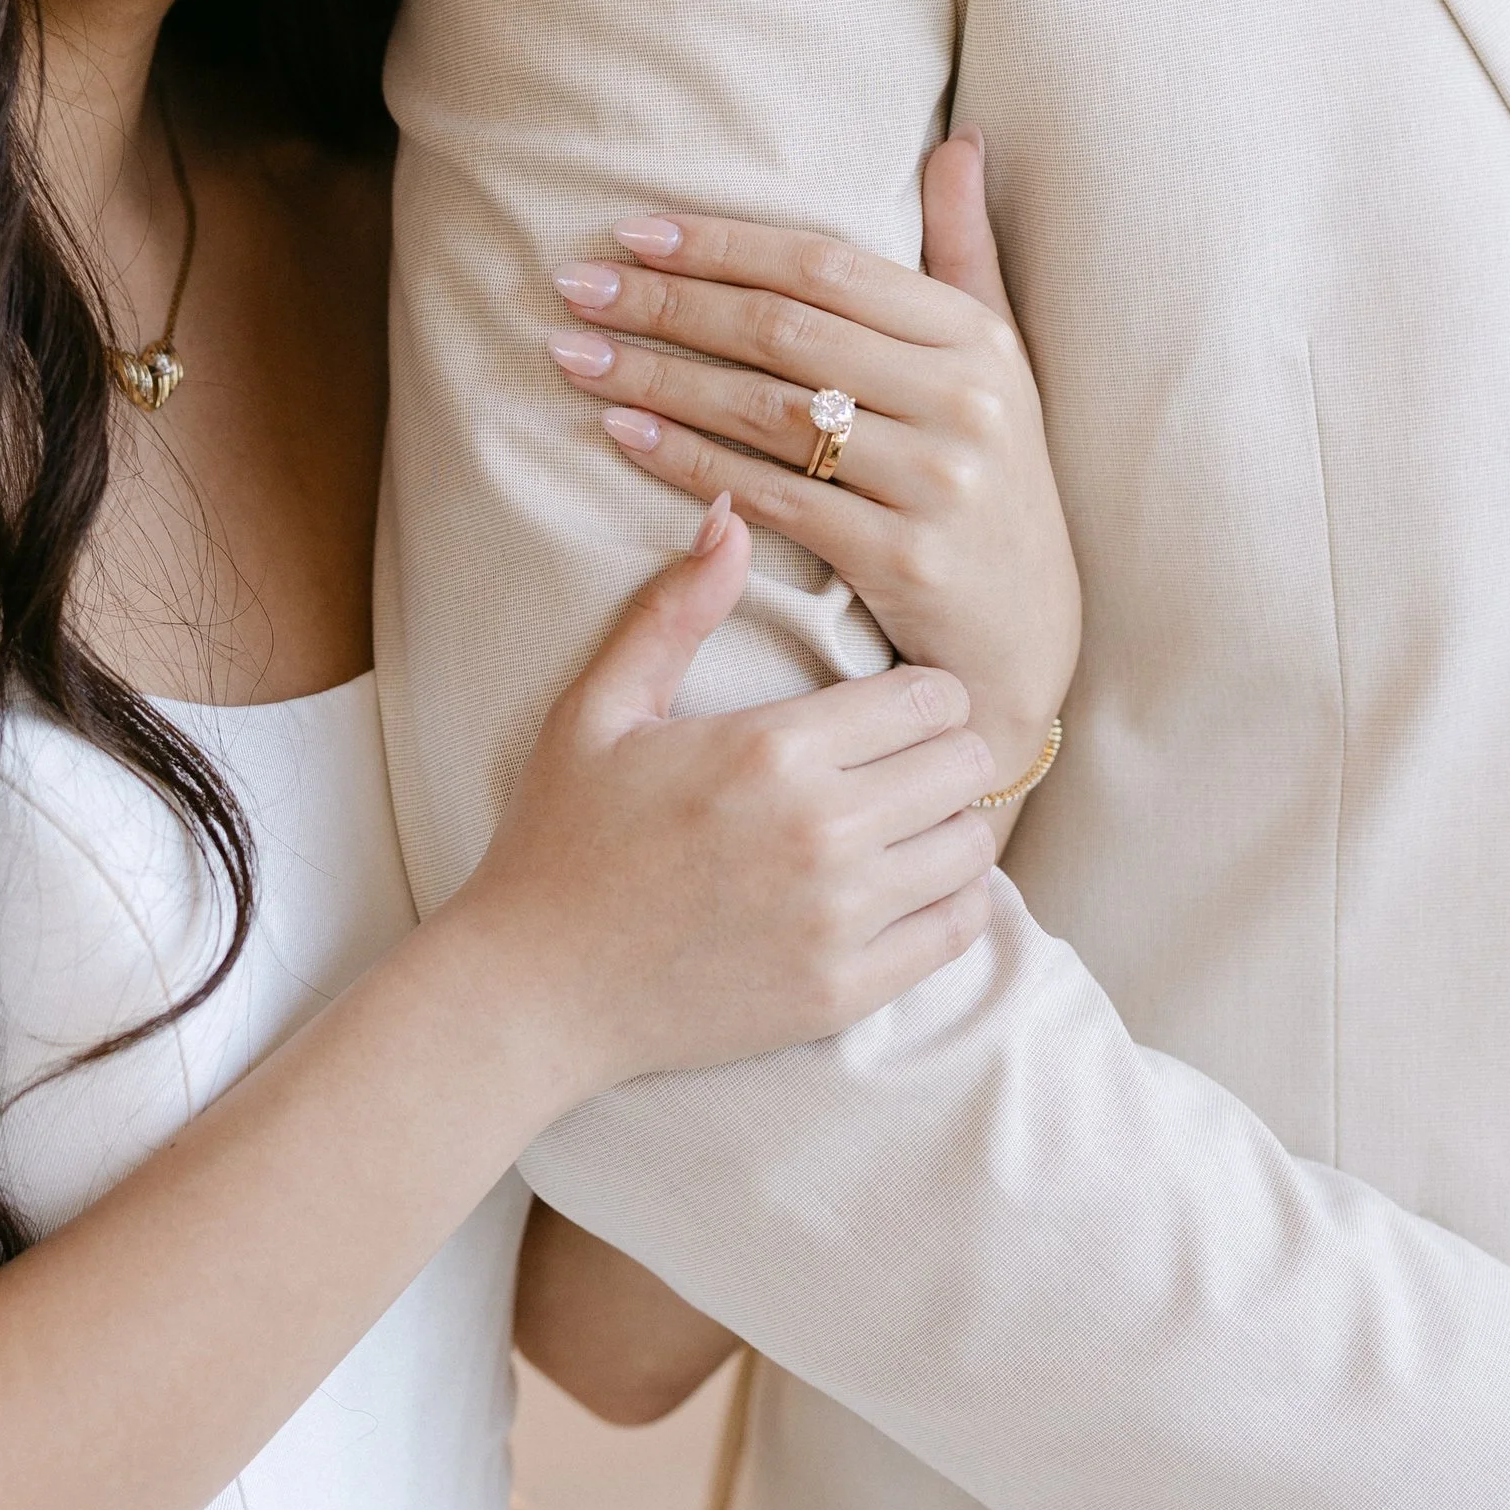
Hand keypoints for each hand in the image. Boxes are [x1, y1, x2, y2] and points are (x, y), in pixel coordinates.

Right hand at [452, 495, 999, 1102]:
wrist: (535, 989)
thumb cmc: (561, 838)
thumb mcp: (599, 708)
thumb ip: (674, 610)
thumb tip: (729, 517)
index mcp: (771, 749)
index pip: (929, 694)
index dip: (920, 690)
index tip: (891, 704)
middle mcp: (822, 832)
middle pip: (966, 762)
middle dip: (942, 750)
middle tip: (900, 760)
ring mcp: (839, 920)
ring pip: (974, 845)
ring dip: (949, 825)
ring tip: (904, 821)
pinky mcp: (844, 992)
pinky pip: (958, 931)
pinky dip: (949, 902)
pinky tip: (905, 886)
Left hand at [545, 135, 1080, 790]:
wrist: (1026, 639)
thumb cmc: (993, 480)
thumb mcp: (998, 361)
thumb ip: (965, 249)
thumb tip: (954, 139)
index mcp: (976, 336)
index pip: (827, 265)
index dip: (723, 243)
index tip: (632, 233)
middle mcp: (963, 400)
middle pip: (784, 330)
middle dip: (666, 304)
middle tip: (575, 288)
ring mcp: (936, 481)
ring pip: (766, 410)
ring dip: (656, 377)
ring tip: (575, 356)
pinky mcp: (902, 559)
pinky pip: (769, 494)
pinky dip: (686, 460)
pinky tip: (620, 434)